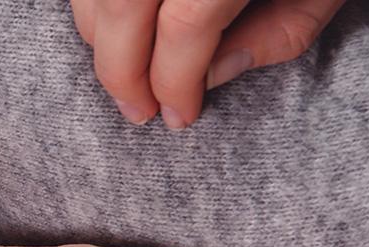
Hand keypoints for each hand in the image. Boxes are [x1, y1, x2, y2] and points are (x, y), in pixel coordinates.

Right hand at [69, 0, 348, 129]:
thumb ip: (275, 35)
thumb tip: (208, 76)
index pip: (183, 28)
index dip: (173, 81)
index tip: (177, 114)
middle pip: (123, 8)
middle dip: (120, 71)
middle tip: (136, 109)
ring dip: (98, 36)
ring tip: (122, 71)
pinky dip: (93, 1)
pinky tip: (115, 24)